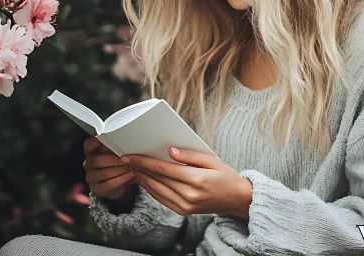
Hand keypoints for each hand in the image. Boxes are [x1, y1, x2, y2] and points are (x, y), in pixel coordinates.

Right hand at [83, 136, 136, 200]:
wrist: (120, 183)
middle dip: (115, 159)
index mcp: (91, 151)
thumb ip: (117, 146)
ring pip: (104, 173)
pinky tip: (130, 175)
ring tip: (131, 166)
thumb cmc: (118, 163)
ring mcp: (91, 177)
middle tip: (128, 158)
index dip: (97, 142)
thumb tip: (127, 141)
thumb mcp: (117, 153)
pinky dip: (121, 179)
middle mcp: (88, 164)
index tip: (109, 140)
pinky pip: (108, 184)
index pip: (89, 144)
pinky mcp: (96, 188)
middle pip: (98, 160)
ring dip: (120, 169)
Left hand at [122, 147, 253, 218]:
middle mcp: (188, 195)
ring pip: (156, 191)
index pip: (162, 169)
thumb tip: (169, 151)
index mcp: (196, 180)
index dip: (144, 162)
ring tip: (132, 168)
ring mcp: (185, 206)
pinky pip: (161, 199)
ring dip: (142, 179)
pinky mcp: (183, 211)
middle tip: (126, 159)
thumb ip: (189, 155)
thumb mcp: (211, 160)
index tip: (130, 155)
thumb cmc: (226, 177)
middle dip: (139, 169)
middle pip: (156, 179)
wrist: (237, 200)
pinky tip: (145, 180)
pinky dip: (151, 189)